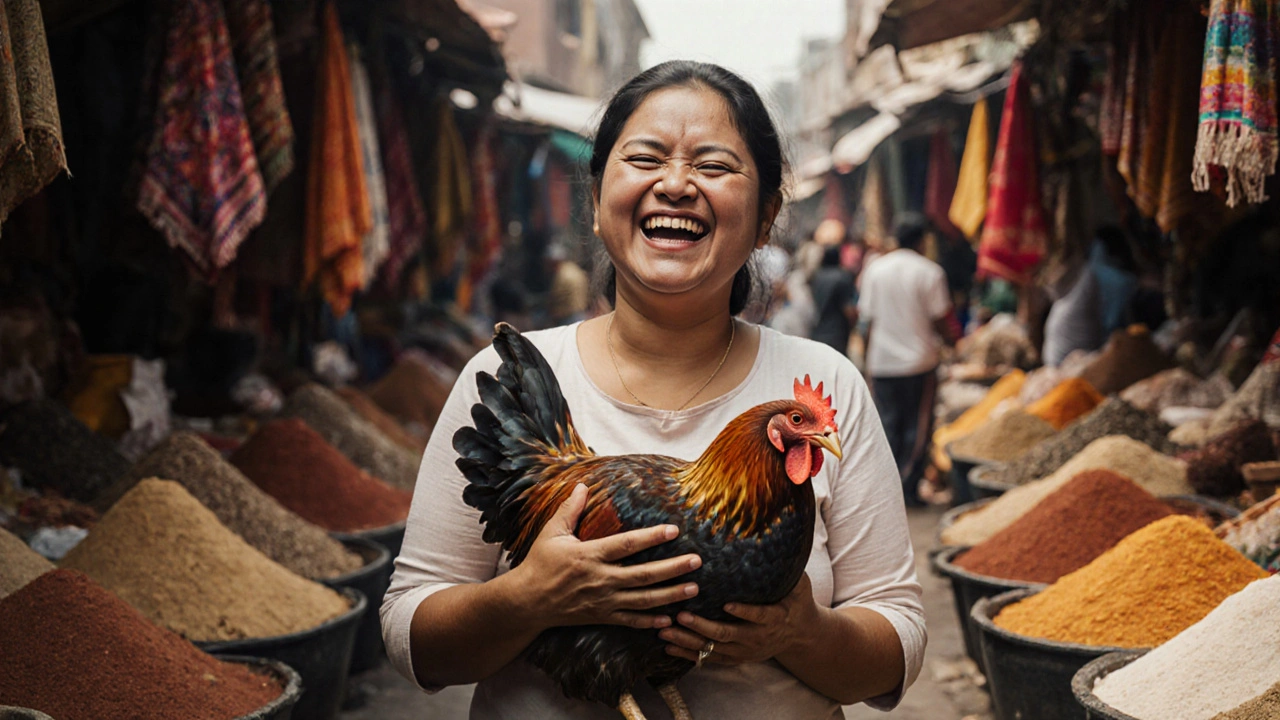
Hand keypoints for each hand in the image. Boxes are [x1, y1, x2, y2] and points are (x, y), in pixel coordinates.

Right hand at [509, 484, 701, 631]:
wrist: (527, 601)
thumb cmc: (540, 563)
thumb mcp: (551, 533)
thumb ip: (569, 509)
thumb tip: (581, 485)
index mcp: (589, 555)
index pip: (626, 545)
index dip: (652, 537)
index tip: (674, 530)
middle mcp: (600, 579)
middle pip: (643, 575)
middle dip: (673, 568)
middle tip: (697, 561)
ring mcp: (603, 601)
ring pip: (643, 600)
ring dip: (670, 595)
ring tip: (694, 589)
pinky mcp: (601, 617)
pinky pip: (630, 621)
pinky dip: (650, 622)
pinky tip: (669, 619)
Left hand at [658, 573, 820, 665]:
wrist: (800, 635)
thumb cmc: (797, 602)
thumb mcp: (800, 586)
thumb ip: (789, 569)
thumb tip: (779, 540)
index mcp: (774, 618)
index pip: (759, 616)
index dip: (744, 612)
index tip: (726, 604)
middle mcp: (758, 638)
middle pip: (727, 635)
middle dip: (702, 626)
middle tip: (681, 615)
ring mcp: (745, 651)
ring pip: (714, 649)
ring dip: (688, 641)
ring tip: (666, 632)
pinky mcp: (736, 658)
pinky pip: (710, 659)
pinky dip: (689, 654)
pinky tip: (668, 648)